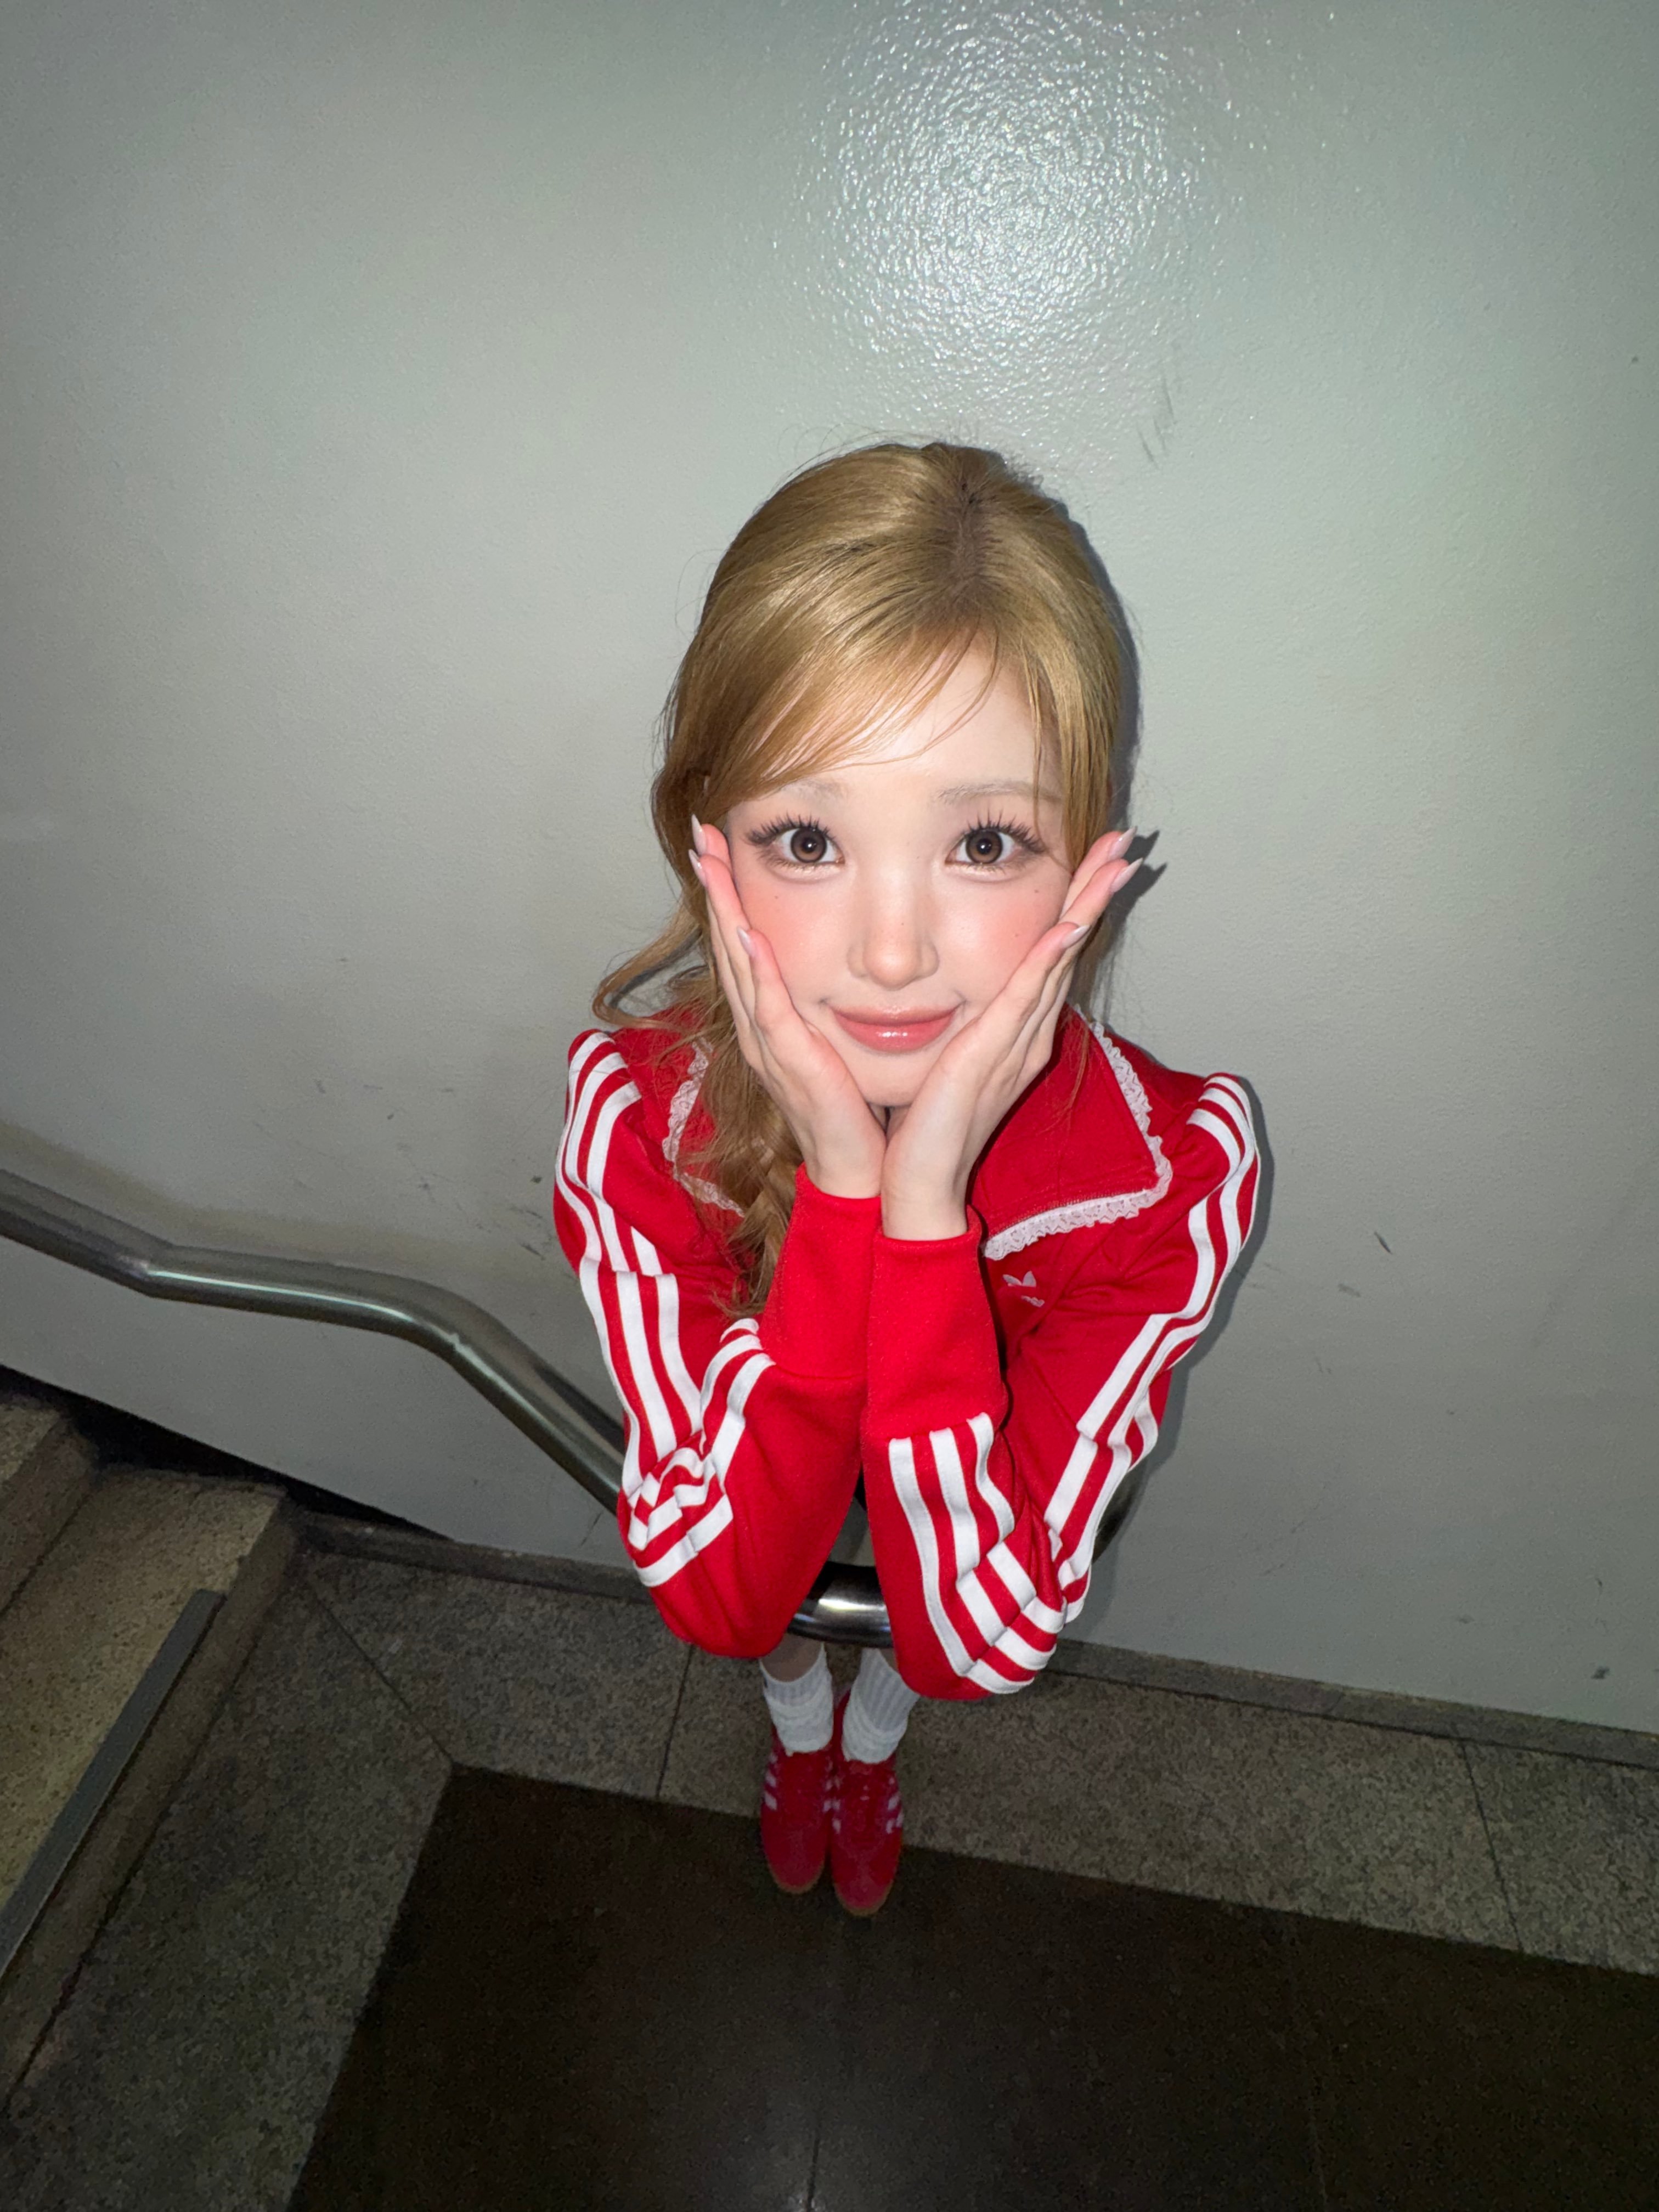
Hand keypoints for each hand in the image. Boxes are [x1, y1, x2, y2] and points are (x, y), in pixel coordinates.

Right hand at [690, 819, 887, 1199]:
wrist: (860, 1169)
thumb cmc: (856, 1108)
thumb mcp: (840, 1039)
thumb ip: (831, 1002)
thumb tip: (851, 961)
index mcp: (771, 1020)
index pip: (744, 945)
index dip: (728, 894)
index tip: (719, 845)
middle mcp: (760, 1027)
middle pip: (728, 944)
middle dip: (714, 886)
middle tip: (700, 832)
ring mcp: (769, 1045)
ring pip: (739, 966)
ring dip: (723, 911)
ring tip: (710, 861)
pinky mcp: (790, 1062)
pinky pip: (768, 1009)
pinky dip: (757, 970)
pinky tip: (749, 931)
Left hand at [880, 831, 1141, 1239]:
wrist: (919, 1185)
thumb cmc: (925, 1125)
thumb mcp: (947, 1057)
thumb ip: (962, 1022)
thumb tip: (958, 987)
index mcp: (1017, 1032)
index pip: (1053, 955)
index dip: (1077, 904)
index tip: (1096, 859)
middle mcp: (1028, 1034)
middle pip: (1069, 948)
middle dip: (1097, 891)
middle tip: (1125, 841)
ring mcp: (1017, 1044)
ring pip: (1059, 961)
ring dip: (1087, 907)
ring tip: (1116, 861)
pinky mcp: (994, 1056)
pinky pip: (1026, 997)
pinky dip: (1049, 957)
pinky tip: (1068, 922)